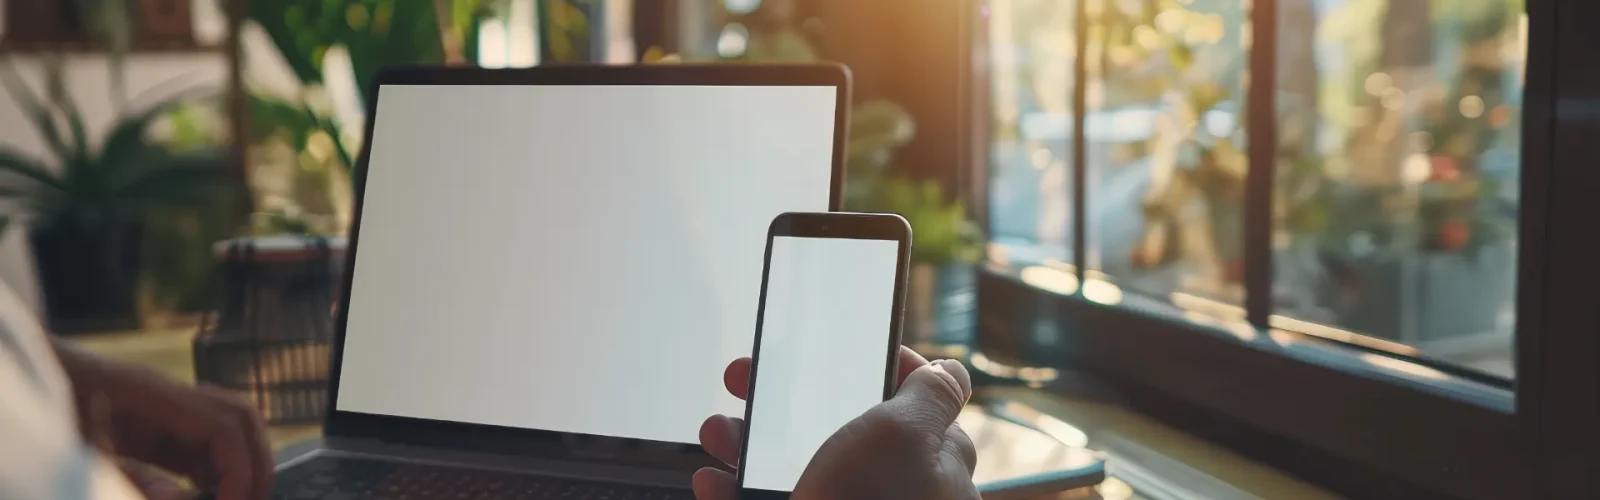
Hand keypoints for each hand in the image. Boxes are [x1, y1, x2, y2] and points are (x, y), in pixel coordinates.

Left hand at [54, 341, 273, 499]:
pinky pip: (206, 443)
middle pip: (243, 419)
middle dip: (257, 465)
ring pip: (232, 429)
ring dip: (243, 466)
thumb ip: (127, 476)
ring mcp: (168, 407)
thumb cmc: (44, 408)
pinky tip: (208, 495)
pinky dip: (218, 471)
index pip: (225, 425)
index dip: (240, 469)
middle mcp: (170, 395)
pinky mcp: (160, 424)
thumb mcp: (76, 451)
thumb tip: (177, 499)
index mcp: (151, 394)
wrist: (21, 380)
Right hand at [694, 346, 979, 499]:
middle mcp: (894, 498)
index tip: (840, 349)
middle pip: (843, 436)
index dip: (878, 368)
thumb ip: (929, 397)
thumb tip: (953, 372)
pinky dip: (736, 495)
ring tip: (716, 431)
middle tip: (748, 382)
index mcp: (933, 469)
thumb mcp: (905, 435)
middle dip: (791, 406)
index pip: (918, 406)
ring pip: (798, 474)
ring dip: (749, 447)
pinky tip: (713, 483)